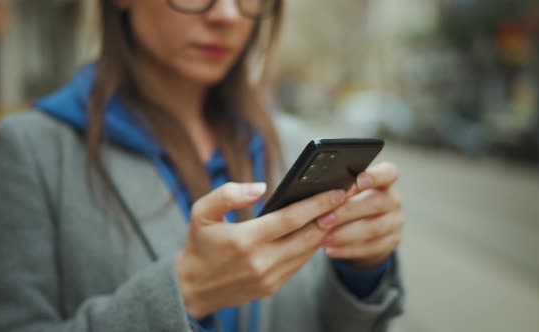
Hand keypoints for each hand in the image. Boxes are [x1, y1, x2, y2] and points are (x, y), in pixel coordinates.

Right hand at [177, 182, 346, 318]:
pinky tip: (316, 232)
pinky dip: (309, 247)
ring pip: (307, 252)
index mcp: (244, 240)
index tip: (337, 191)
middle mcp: (260, 261)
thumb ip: (228, 194)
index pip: (291, 219)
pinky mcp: (272, 287)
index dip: (317, 204)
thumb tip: (261, 188)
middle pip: (308, 237)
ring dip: (323, 232)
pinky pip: (298, 264)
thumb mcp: (201, 212)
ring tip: (335, 212)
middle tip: (345, 199)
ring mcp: (269, 277)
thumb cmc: (199, 245)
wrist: (192, 288)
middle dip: (330, 216)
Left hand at [315, 162, 403, 269]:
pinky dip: (348, 250)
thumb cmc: (347, 203)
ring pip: (374, 228)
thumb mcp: (345, 193)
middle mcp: (393, 199)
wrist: (361, 231)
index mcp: (384, 180)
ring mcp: (395, 221)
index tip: (359, 180)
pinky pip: (371, 247)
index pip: (389, 173)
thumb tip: (319, 191)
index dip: (376, 176)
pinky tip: (331, 250)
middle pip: (376, 202)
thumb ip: (339, 189)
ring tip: (323, 238)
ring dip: (345, 234)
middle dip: (347, 211)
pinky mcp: (392, 242)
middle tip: (322, 220)